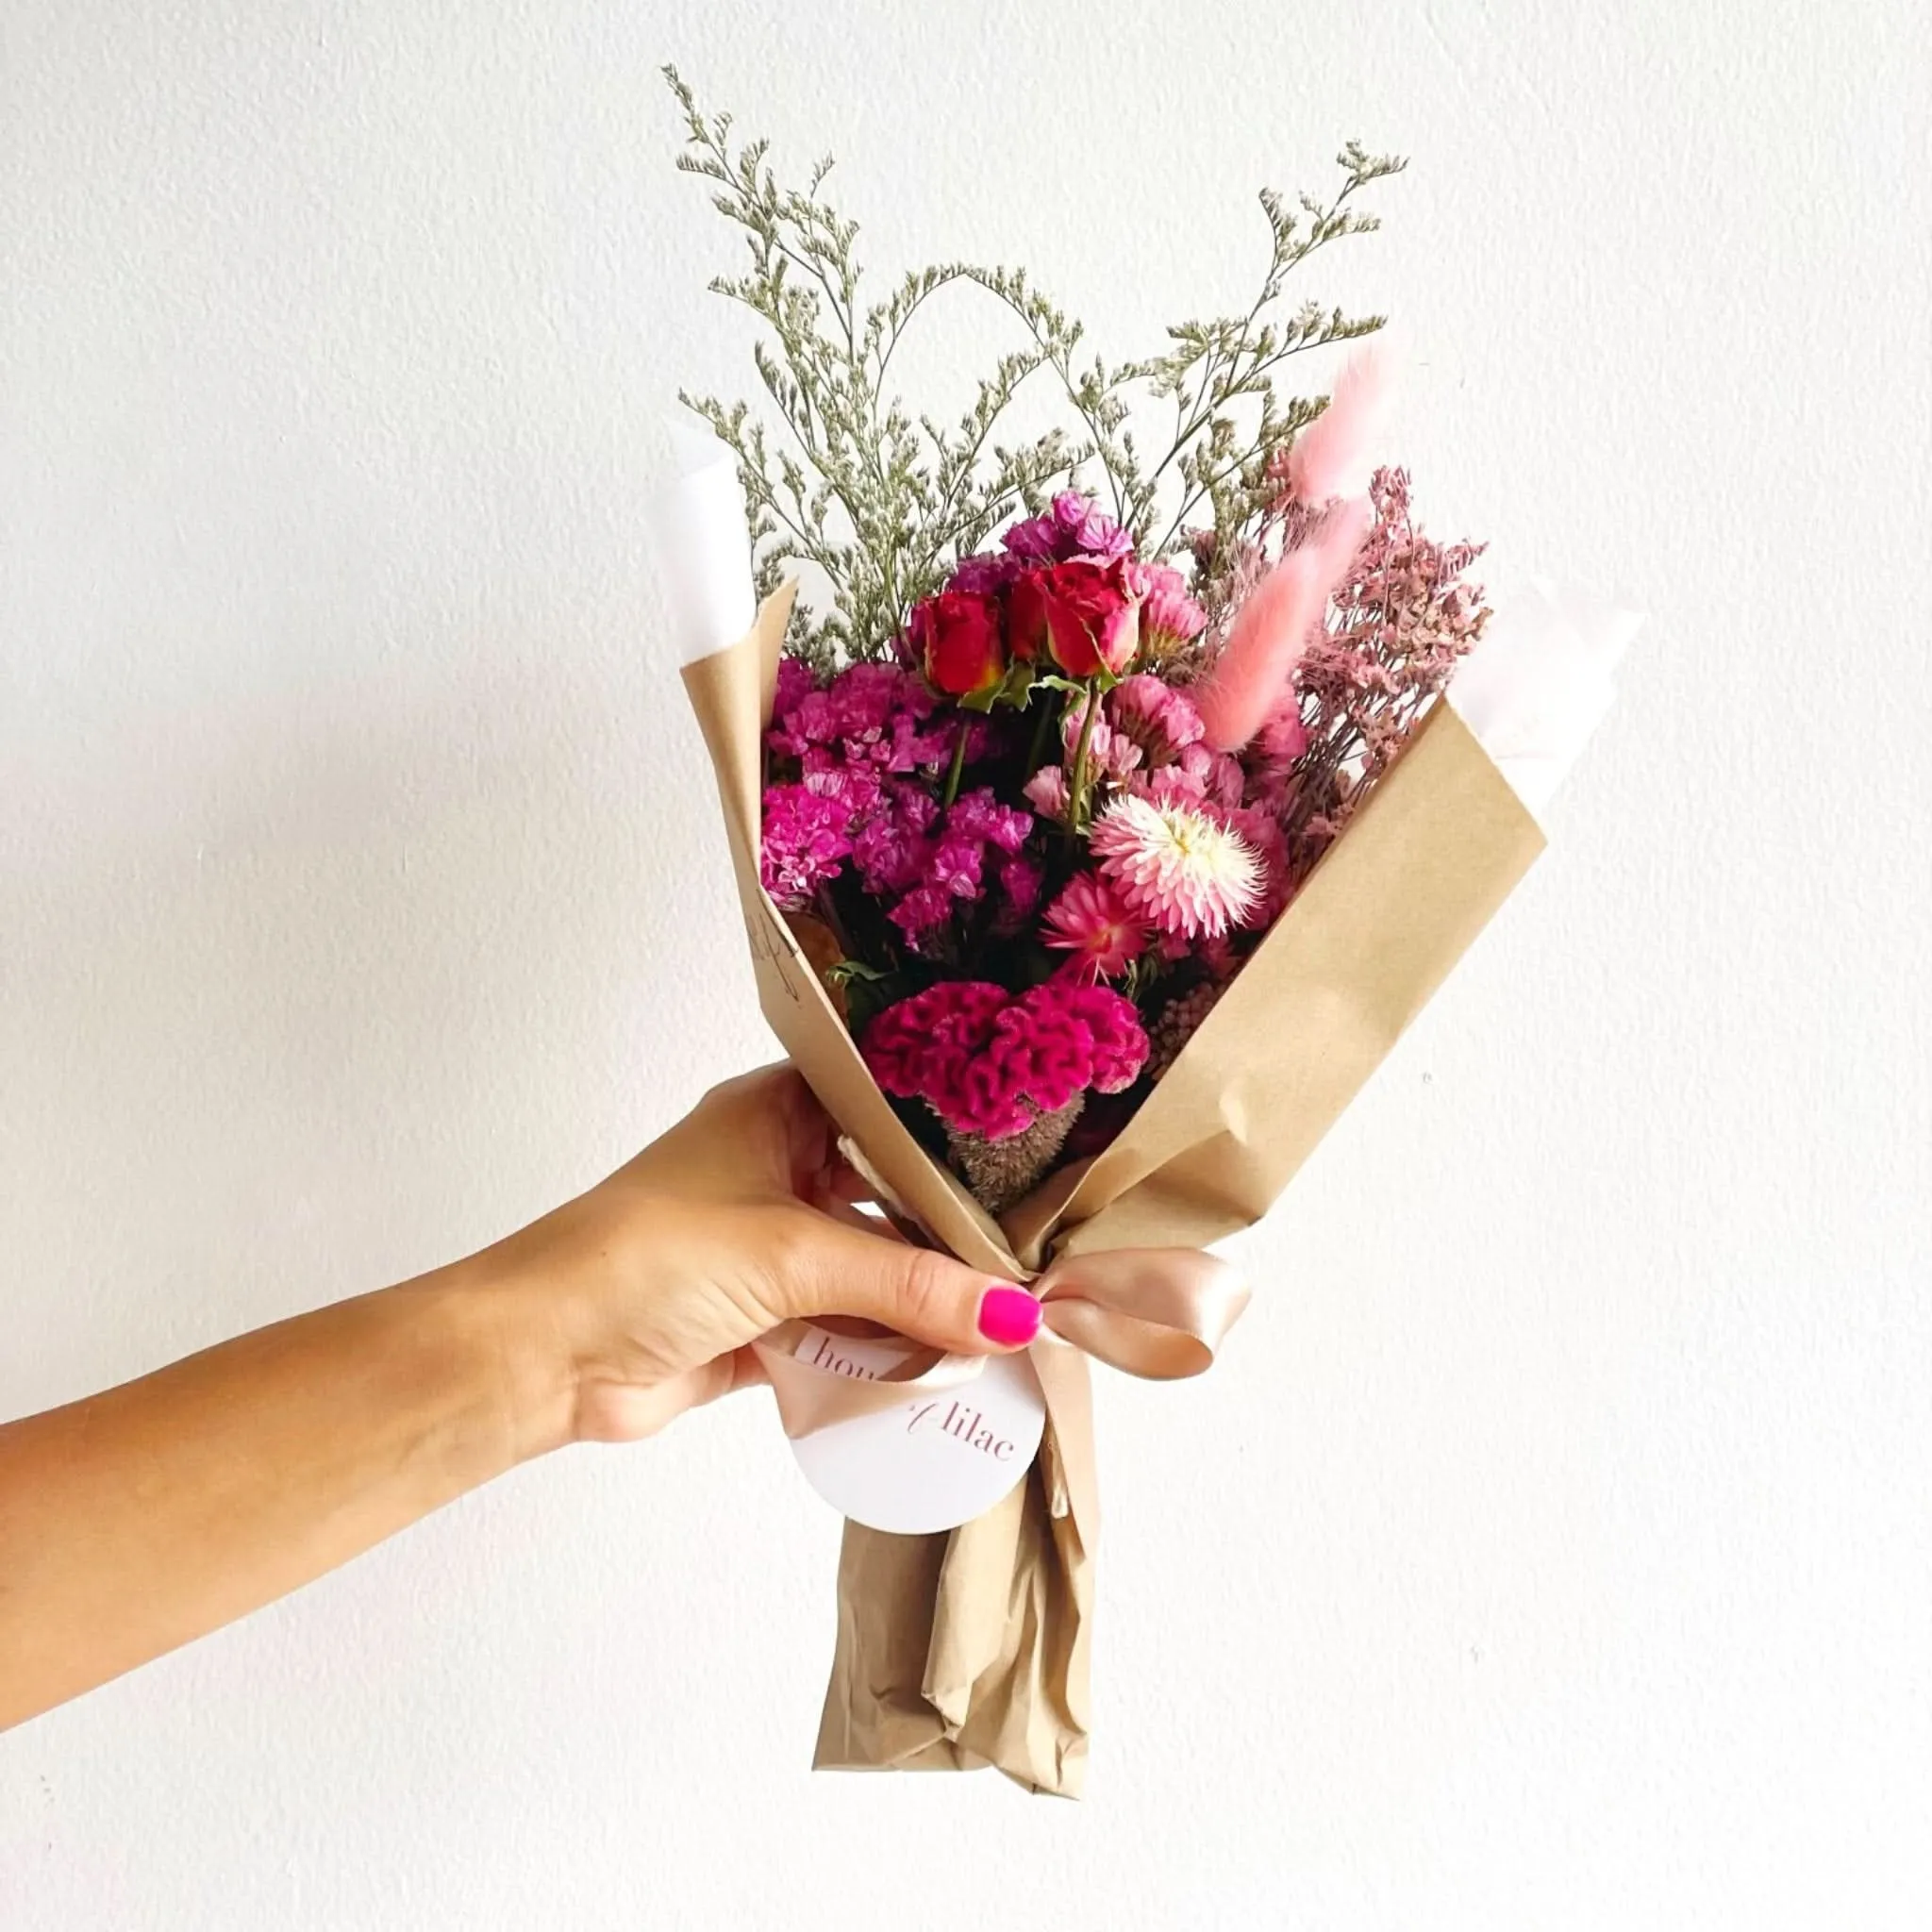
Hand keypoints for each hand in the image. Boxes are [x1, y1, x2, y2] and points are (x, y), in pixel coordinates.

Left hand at [485, 1065, 1041, 1448]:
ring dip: (929, 1302)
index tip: (1046, 1165)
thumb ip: (909, 1285)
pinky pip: (851, 1334)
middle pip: (893, 1199)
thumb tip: (1016, 1314)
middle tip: (1048, 1255)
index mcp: (780, 1112)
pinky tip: (959, 1367)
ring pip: (876, 1271)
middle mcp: (782, 1170)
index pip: (894, 1112)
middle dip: (957, 1236)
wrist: (542, 1356)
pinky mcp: (767, 1323)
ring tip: (1022, 1319)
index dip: (964, 1140)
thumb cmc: (644, 1259)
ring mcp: (774, 1251)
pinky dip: (892, 1353)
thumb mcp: (791, 1256)